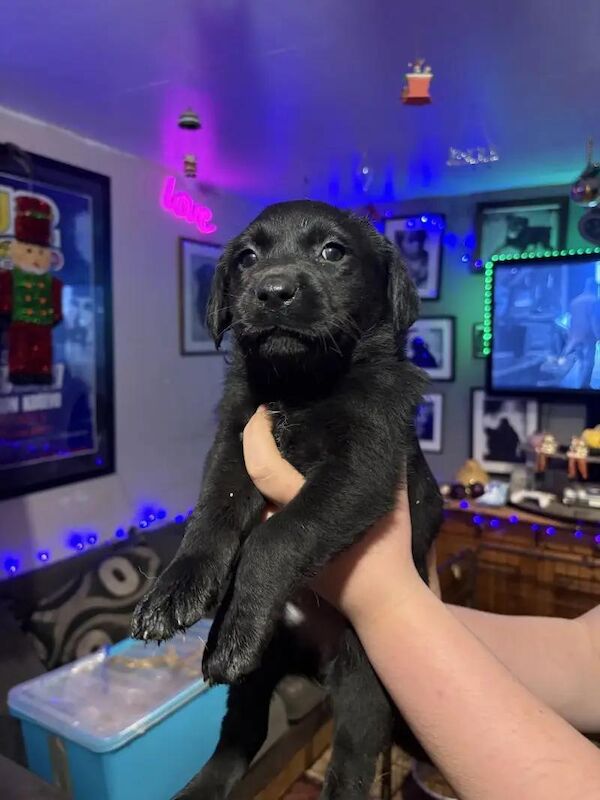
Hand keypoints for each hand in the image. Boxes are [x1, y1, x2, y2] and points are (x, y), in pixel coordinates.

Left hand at [242, 407, 421, 627]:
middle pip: (249, 481)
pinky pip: (264, 513)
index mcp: (302, 506)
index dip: (257, 436)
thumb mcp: (393, 495)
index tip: (264, 412)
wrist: (380, 600)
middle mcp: (278, 523)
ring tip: (273, 441)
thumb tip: (382, 424)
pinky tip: (281, 473)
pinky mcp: (277, 552)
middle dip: (253, 447)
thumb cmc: (387, 547)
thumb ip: (386, 459)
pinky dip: (267, 492)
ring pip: (254, 499)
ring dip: (258, 471)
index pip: (263, 467)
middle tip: (266, 420)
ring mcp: (274, 541)